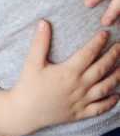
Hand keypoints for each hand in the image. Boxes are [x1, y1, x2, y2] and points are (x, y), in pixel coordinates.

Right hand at [9, 20, 119, 134]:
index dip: (98, 43)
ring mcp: (81, 100)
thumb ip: (40, 42)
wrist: (24, 112)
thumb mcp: (32, 63)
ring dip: (117, 77)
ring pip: (105, 88)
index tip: (105, 34)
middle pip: (101, 69)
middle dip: (113, 56)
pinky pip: (100, 108)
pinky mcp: (80, 113)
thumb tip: (44, 23)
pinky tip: (116, 96)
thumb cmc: (28, 86)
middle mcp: (79, 86)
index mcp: (68, 72)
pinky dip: (110, 102)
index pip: (88, 54)